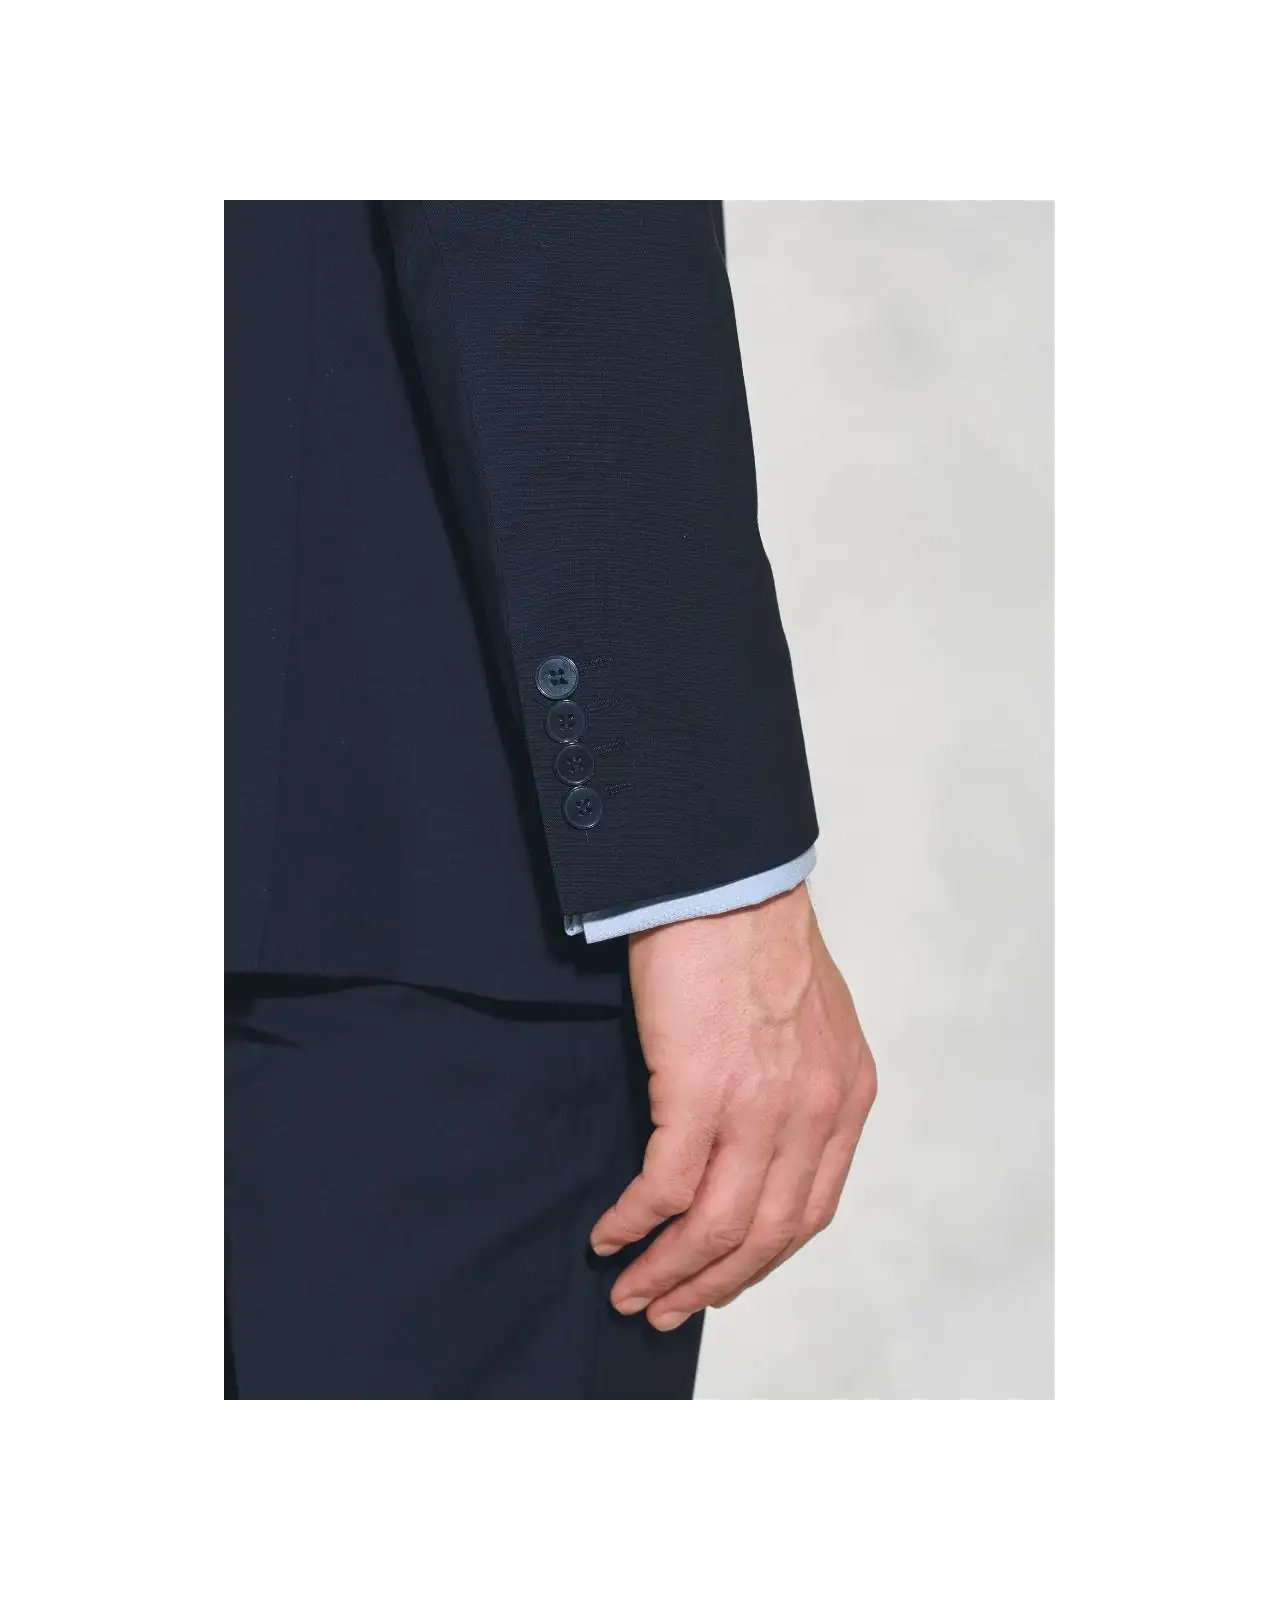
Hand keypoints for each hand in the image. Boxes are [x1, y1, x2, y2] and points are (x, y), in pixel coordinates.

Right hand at [589, 881, 875, 1329]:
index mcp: (847, 1097)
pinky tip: (610, 1233)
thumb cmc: (754, 934)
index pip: (808, 1212)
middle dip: (712, 1284)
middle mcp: (815, 1114)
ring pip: (715, 1227)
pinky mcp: (700, 1093)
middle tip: (667, 1308)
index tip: (720, 1281)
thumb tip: (759, 1141)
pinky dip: (634, 1222)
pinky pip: (664, 1188)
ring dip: (669, 1269)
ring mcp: (761, 1108)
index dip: (759, 1260)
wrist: (724, 879)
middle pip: (765, 1236)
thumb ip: (801, 1084)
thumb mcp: (810, 1020)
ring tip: (633, 1290)